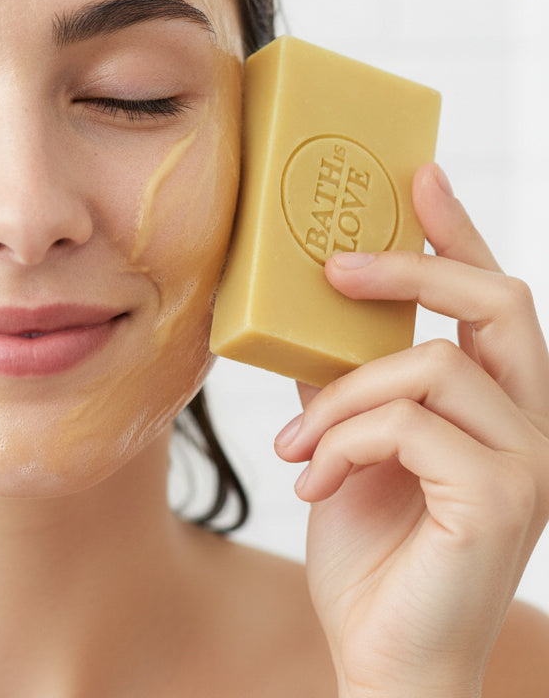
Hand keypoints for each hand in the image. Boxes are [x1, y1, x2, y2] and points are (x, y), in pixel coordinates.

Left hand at [274, 163, 548, 697]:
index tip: (418, 174)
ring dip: (343, 396)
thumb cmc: (370, 549)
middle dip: (410, 268)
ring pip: (430, 365)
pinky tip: (317, 481)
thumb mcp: (348, 441)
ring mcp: (527, 461)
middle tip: (332, 267)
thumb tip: (301, 313)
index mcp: (498, 403)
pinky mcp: (503, 498)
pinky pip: (408, 423)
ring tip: (299, 443)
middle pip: (496, 300)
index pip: (491, 297)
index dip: (459, 230)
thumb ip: (343, 377)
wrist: (382, 654)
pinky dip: (345, 441)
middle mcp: (532, 423)